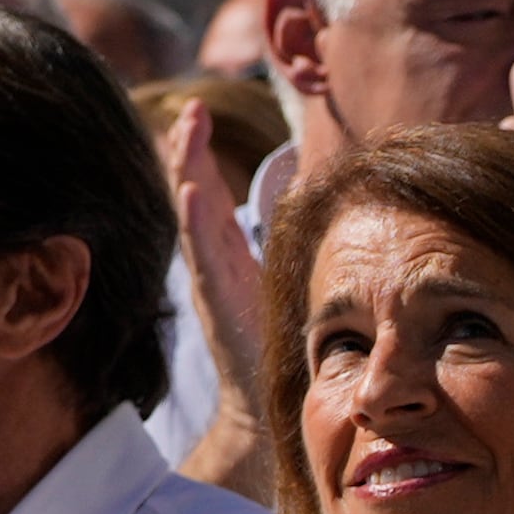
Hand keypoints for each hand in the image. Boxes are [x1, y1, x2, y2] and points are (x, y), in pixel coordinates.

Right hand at [167, 99, 266, 389]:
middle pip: (195, 192)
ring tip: (186, 133)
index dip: (202, 152)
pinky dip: (195, 221)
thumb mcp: (284, 281)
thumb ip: (291, 248)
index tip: (200, 111)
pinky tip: (191, 193)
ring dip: (188, 170)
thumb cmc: (275, 344)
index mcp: (227, 252)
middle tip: (192, 110)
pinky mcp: (215, 299)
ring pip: (192, 215)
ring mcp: (211, 277)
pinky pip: (202, 255)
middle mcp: (214, 259)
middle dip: (190, 148)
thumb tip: (326, 208)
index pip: (211, 192)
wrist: (261, 403)